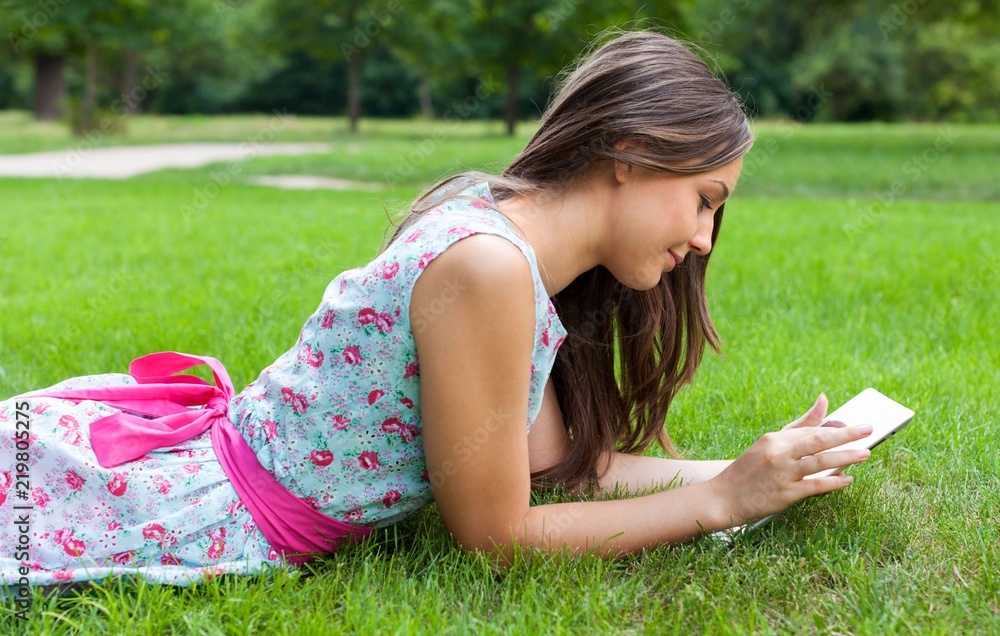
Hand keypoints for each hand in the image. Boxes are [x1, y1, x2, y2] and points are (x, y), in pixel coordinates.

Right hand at [708, 395, 871, 523]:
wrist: (723, 497)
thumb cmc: (749, 469)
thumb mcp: (769, 444)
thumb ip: (799, 425)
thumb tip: (824, 400)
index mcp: (774, 439)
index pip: (810, 431)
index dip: (836, 429)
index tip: (857, 427)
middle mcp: (778, 453)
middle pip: (818, 440)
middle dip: (846, 435)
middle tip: (869, 430)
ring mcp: (781, 473)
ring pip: (820, 462)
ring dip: (846, 457)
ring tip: (865, 454)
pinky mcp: (785, 494)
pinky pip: (815, 486)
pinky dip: (833, 482)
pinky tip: (847, 480)